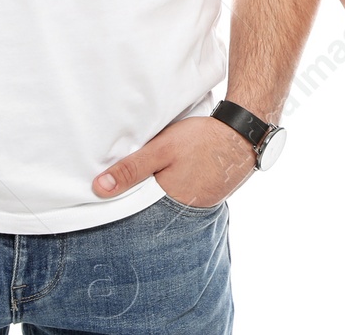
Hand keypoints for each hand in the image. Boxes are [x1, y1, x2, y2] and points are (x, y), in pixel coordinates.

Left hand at [93, 115, 255, 207]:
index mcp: (170, 203)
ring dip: (166, 191)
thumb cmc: (203, 140)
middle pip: (157, 207)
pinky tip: (182, 173)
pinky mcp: (214, 194)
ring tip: (159, 177)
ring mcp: (203, 204)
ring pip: (174, 200)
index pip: (139, 211)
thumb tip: (99, 188)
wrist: (245, 133)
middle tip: (136, 183)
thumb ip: (132, 169)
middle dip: (145, 198)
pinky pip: (190, 194)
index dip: (126, 202)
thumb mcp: (161, 149)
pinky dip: (183, 186)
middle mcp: (187, 210)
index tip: (112, 197)